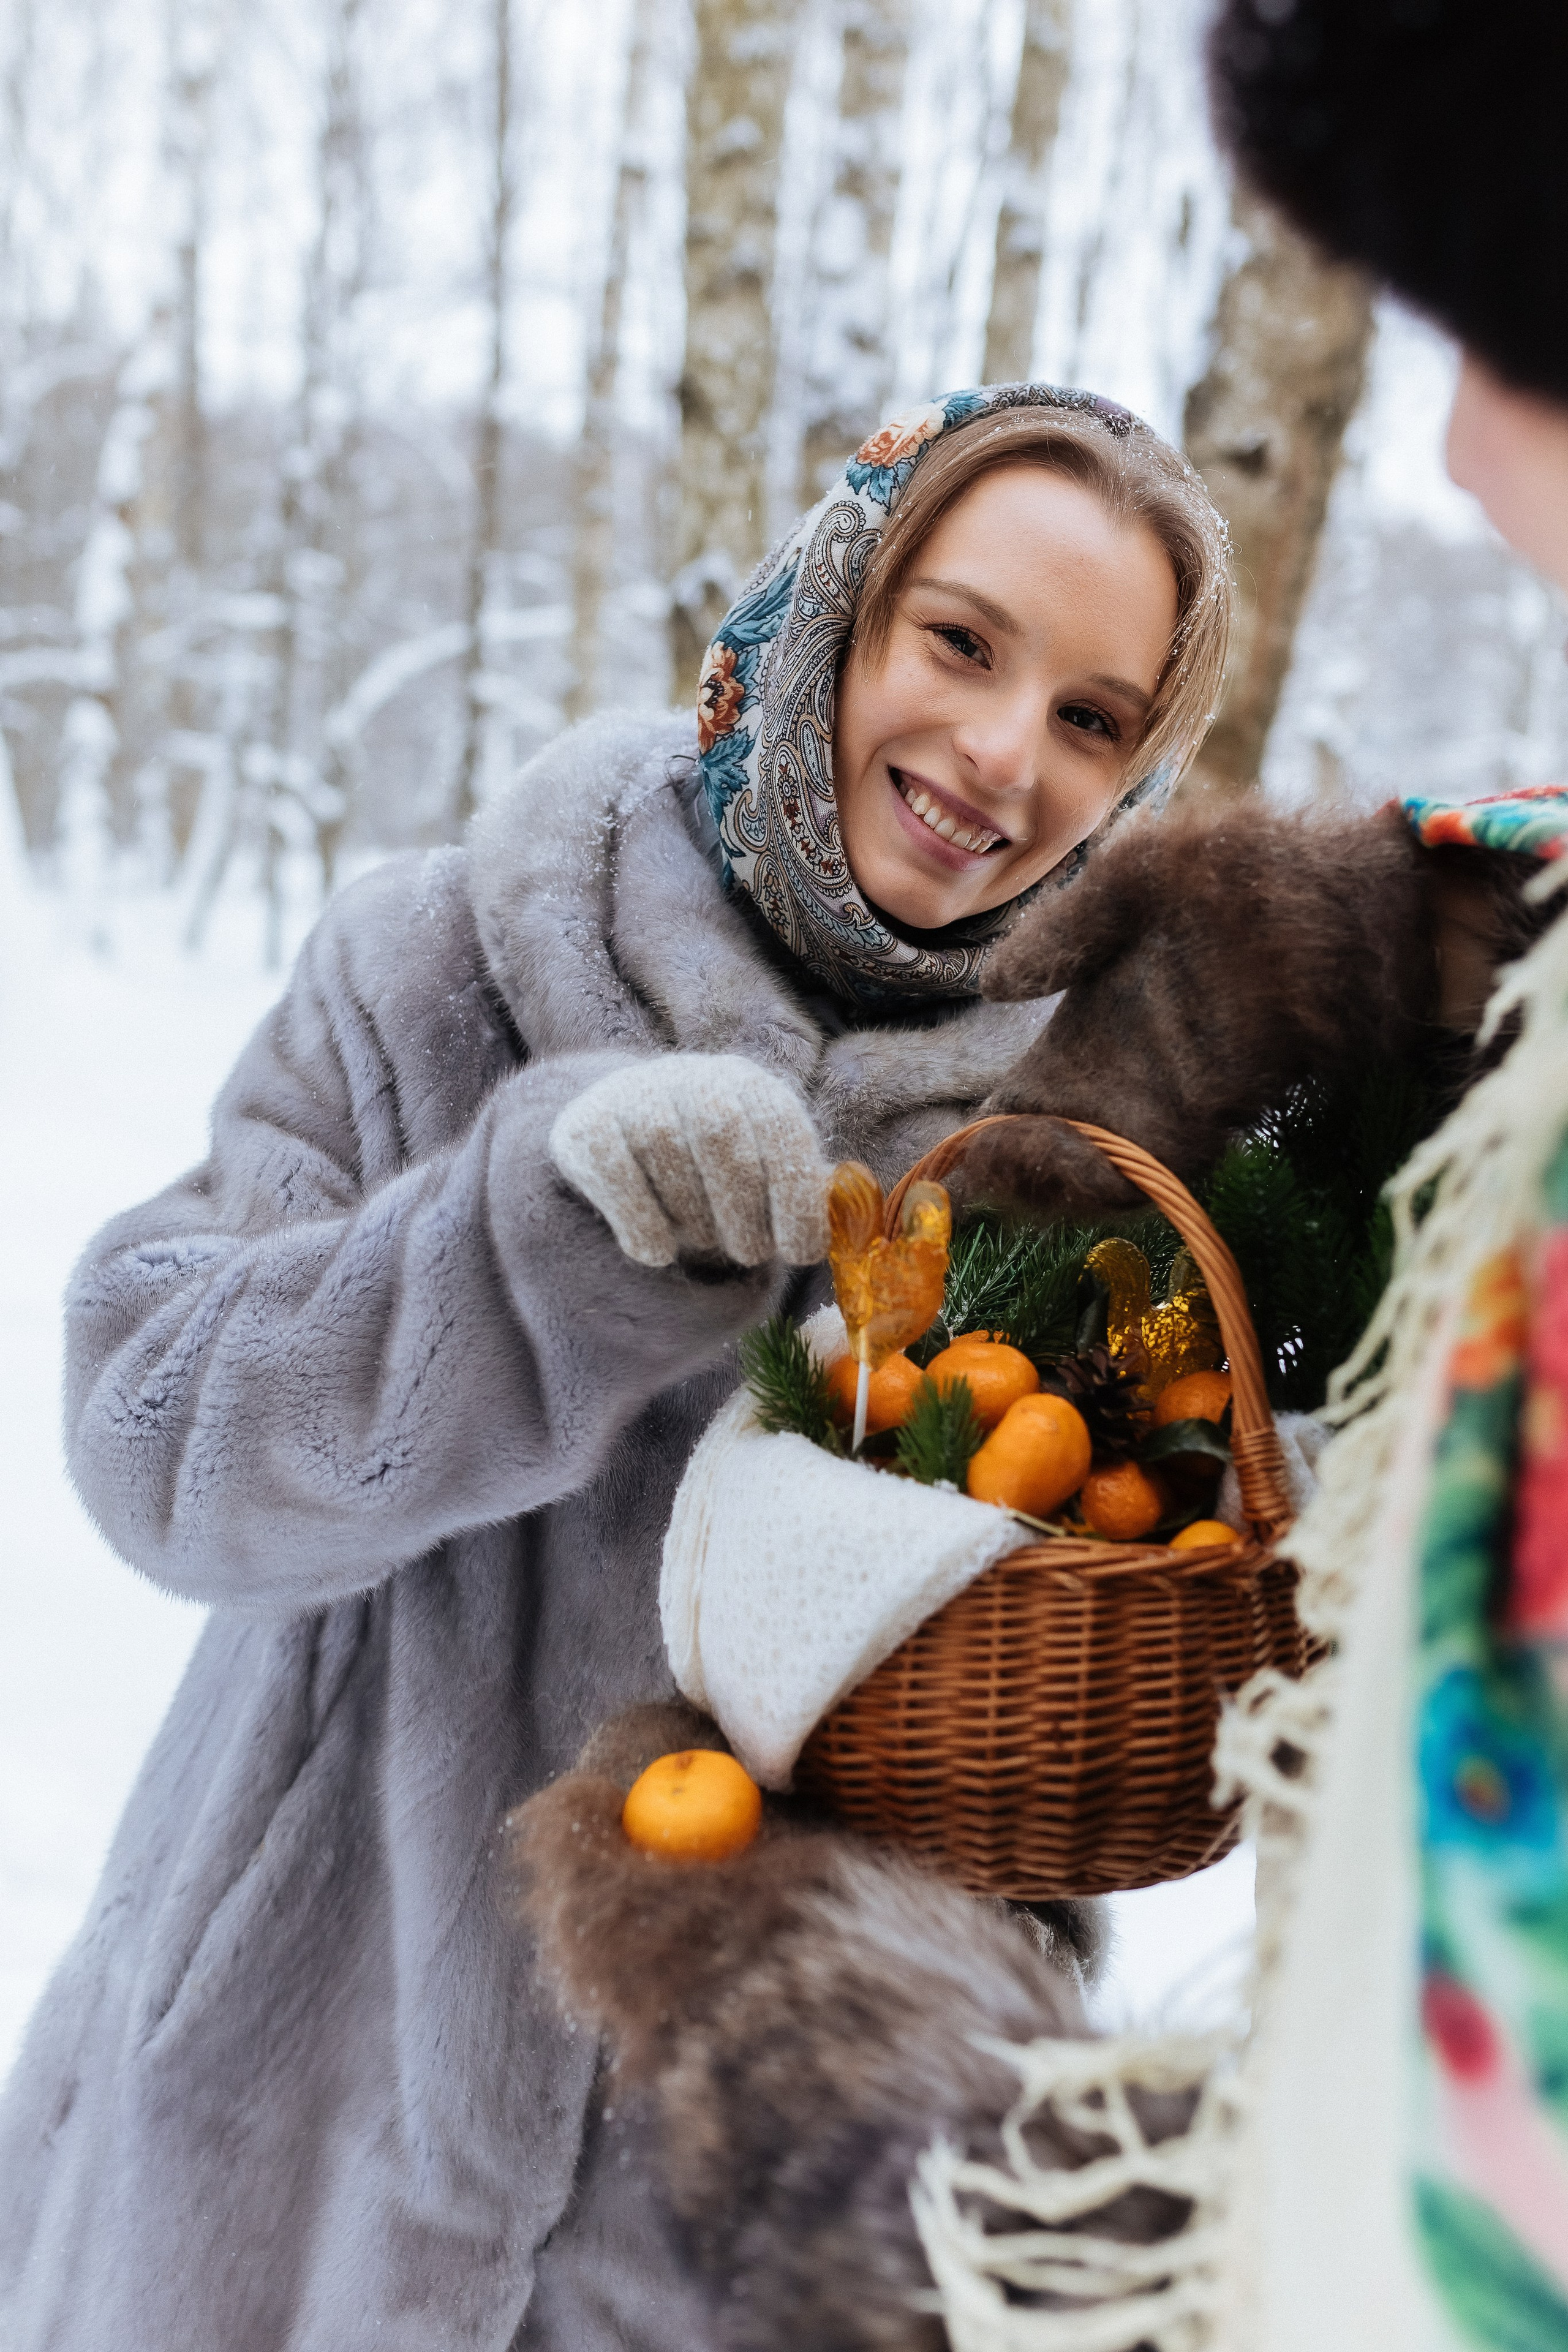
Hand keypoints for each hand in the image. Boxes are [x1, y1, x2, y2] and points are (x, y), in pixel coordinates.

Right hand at [549, 1054, 828, 1269]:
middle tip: (748, 1253)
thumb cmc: (718, 1171)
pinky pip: (614, 1172)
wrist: (629, 1136)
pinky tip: (656, 1253)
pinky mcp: (586, 1124)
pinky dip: (639, 1222)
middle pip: (721, 1135)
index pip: (781, 1129)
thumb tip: (845, 1221)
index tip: (797, 1252)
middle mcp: (695, 1076)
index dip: (794, 1196)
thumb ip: (805, 1190)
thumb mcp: (767, 1171)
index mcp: (753, 1085)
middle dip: (741, 1210)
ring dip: (692, 1218)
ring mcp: (635, 1094)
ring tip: (704, 1243)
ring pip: (665, 1150)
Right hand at [967, 803, 1431, 1199]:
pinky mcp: (1222, 1117)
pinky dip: (1113, 1179)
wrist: (1351, 896)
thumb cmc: (1247, 870)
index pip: (1028, 1102)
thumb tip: (995, 986)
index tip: (962, 1150)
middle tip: (978, 1174)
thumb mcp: (1136, 876)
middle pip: (1054, 1155)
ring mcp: (1175, 1103)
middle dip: (1013, 1176)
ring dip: (1052, 1184)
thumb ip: (1065, 927)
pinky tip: (1080, 1165)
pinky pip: (1156, 1168)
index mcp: (1095, 1028)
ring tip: (1015, 1170)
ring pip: (1098, 1172)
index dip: (992, 1134)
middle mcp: (1129, 1080)